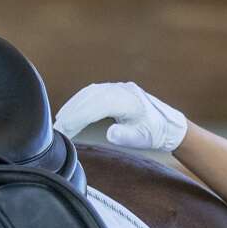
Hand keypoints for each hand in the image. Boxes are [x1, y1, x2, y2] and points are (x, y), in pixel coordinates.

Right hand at [54, 81, 187, 152]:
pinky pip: (93, 93)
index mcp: (130, 101)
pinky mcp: (115, 91)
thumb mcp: (144, 138)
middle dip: (72, 112)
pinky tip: (71, 112)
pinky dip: (79, 102)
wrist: (169, 125)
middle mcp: (123, 90)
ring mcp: (118, 88)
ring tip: (61, 121)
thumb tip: (109, 134)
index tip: (64, 129)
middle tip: (57, 128)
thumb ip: (126, 136)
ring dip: (73, 106)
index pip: (97, 105)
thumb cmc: (156, 133)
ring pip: (90, 93)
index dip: (78, 117)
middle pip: (90, 97)